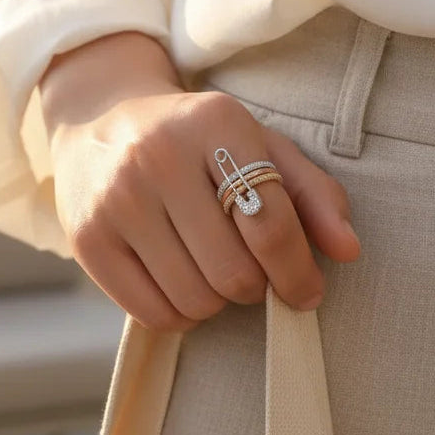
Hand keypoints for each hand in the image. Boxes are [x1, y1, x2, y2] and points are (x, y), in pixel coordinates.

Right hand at [41, 37, 360, 332]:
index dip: (298, 272)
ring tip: (210, 271)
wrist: (98, 120)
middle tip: (249, 272)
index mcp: (214, 124)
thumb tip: (348, 250)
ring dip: (216, 301)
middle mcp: (158, 157)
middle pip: (234, 273)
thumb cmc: (193, 140)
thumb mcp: (256, 144)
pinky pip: (151, 313)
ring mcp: (116, 199)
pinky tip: (179, 282)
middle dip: (255, 287)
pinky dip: (179, 314)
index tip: (305, 291)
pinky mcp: (86, 237)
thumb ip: (311, 192)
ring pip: (194, 299)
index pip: (270, 223)